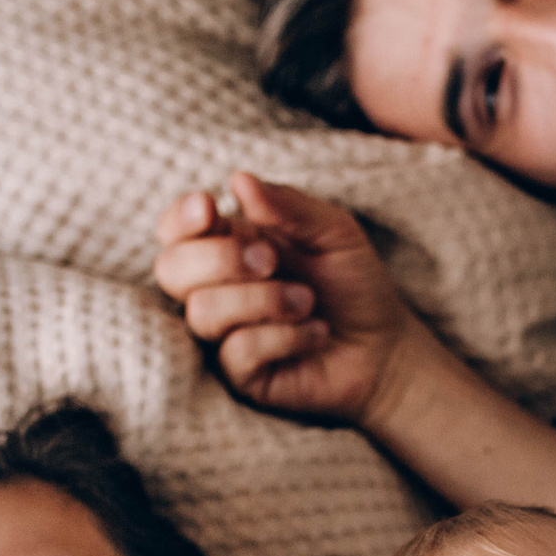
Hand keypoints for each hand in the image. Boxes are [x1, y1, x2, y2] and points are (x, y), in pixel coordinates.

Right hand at [153, 172, 424, 425]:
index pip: (173, 230)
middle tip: (272, 261)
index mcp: (227, 245)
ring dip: (264, 300)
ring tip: (308, 302)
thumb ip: (289, 206)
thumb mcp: (333, 232)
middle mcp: (215, 289)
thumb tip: (238, 180)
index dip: (179, 219)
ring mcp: (222, 335)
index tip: (209, 209)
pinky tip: (316, 333)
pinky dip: (285, 336)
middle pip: (170, 269)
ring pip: (202, 311)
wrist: (385, 346)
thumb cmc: (354, 283)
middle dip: (221, 258)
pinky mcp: (240, 375)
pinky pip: (238, 351)